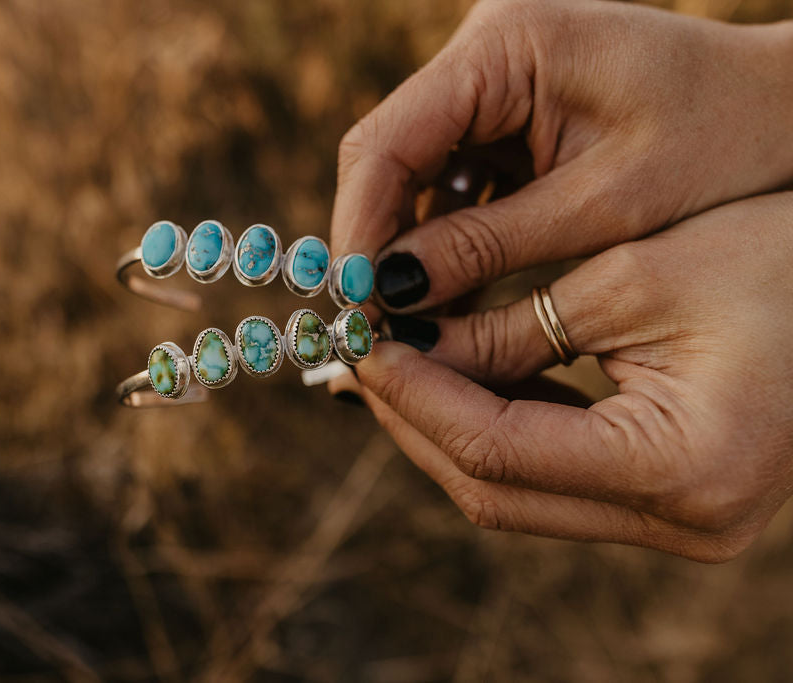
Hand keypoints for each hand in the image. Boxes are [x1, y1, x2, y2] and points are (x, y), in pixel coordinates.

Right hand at [330, 0, 792, 311]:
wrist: (790, 110)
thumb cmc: (724, 142)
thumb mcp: (605, 205)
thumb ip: (488, 246)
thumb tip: (389, 297)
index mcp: (507, 46)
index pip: (387, 141)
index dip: (357, 229)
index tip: (351, 307)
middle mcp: (485, 51)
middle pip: (388, 155)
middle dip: (376, 244)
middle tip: (370, 325)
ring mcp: (494, 79)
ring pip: (414, 172)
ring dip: (409, 247)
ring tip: (411, 321)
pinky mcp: (508, 111)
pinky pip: (453, 178)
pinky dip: (448, 237)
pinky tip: (451, 291)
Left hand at [351, 191, 792, 561]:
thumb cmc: (778, 259)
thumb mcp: (632, 277)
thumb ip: (510, 328)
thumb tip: (408, 349)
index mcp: (679, 470)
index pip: (497, 452)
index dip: (416, 398)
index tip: (362, 348)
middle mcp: (681, 523)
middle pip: (495, 492)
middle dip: (416, 421)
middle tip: (359, 360)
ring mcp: (678, 525)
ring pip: (515, 494)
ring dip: (445, 428)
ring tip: (393, 366)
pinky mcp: (669, 503)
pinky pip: (552, 479)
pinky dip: (495, 430)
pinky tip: (457, 380)